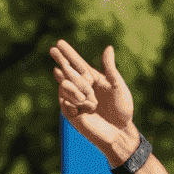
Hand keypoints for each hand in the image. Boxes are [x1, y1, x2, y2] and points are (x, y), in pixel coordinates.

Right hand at [50, 41, 138, 161]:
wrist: (120, 131)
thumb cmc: (121, 109)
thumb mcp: (117, 86)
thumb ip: (110, 68)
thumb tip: (108, 47)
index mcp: (91, 79)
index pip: (77, 63)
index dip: (68, 53)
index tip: (59, 42)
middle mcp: (81, 87)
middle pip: (67, 71)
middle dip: (61, 60)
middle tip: (52, 49)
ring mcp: (74, 99)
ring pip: (65, 86)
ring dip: (75, 88)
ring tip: (89, 98)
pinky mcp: (70, 112)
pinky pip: (65, 101)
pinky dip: (75, 101)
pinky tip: (83, 107)